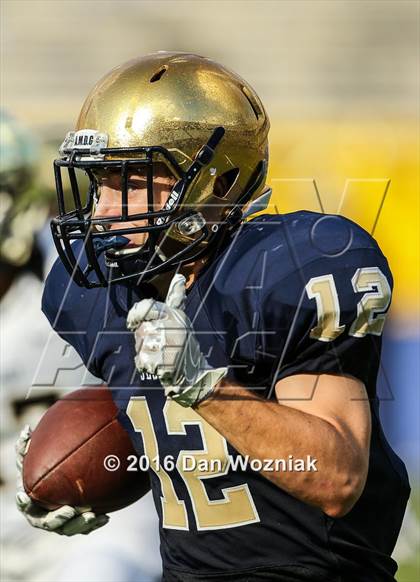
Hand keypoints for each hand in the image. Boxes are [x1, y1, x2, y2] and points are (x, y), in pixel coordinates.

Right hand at [16, 425, 108, 534]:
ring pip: (68, 529)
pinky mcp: (75, 524)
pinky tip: (105, 517)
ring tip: (92, 515)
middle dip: (59, 518)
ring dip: (79, 524)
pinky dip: (93, 524)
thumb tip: (27, 429)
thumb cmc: (42, 469)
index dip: (25, 504)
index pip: (26, 506)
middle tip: (71, 510)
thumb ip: (27, 446)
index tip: (26, 496)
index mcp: (31, 502)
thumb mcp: (33, 457)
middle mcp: (43, 516)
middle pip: (48, 523)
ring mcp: (60, 523)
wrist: (61, 484)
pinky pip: (84, 528)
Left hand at [127, 274, 226, 406]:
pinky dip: (145, 364)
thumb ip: (176, 298)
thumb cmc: (183, 343)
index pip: (147, 306)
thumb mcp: (181, 318)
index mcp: (175, 315)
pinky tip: (158, 365)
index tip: (134, 321)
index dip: (136, 314)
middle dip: (144, 338)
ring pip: (140, 344)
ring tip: (160, 355)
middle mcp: (173, 328)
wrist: (193, 373)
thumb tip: (179, 276)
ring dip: (145, 351)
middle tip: (158, 344)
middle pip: (141, 329)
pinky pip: (141, 359)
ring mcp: (168, 345)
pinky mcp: (162, 362)